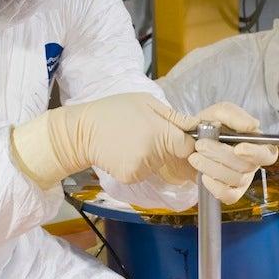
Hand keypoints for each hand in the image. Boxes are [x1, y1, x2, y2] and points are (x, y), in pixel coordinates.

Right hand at [11, 93, 195, 188]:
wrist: (81, 132)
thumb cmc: (114, 110)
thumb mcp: (145, 101)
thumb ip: (173, 116)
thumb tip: (196, 126)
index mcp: (159, 131)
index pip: (189, 146)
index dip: (188, 142)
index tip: (181, 137)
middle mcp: (153, 153)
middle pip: (174, 156)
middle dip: (167, 146)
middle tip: (146, 132)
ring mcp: (142, 168)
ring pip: (159, 164)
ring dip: (152, 155)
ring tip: (132, 140)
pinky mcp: (131, 177)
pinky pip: (144, 171)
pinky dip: (139, 164)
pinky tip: (125, 152)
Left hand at [170, 101, 277, 204]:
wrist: (184, 146)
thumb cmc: (206, 128)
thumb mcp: (217, 113)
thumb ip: (233, 115)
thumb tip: (253, 125)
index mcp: (254, 143)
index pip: (268, 153)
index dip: (255, 153)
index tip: (238, 149)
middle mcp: (251, 162)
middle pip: (247, 166)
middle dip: (221, 155)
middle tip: (200, 145)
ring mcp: (241, 179)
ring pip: (235, 179)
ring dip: (212, 167)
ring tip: (195, 157)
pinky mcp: (229, 192)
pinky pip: (229, 196)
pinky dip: (215, 186)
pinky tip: (203, 176)